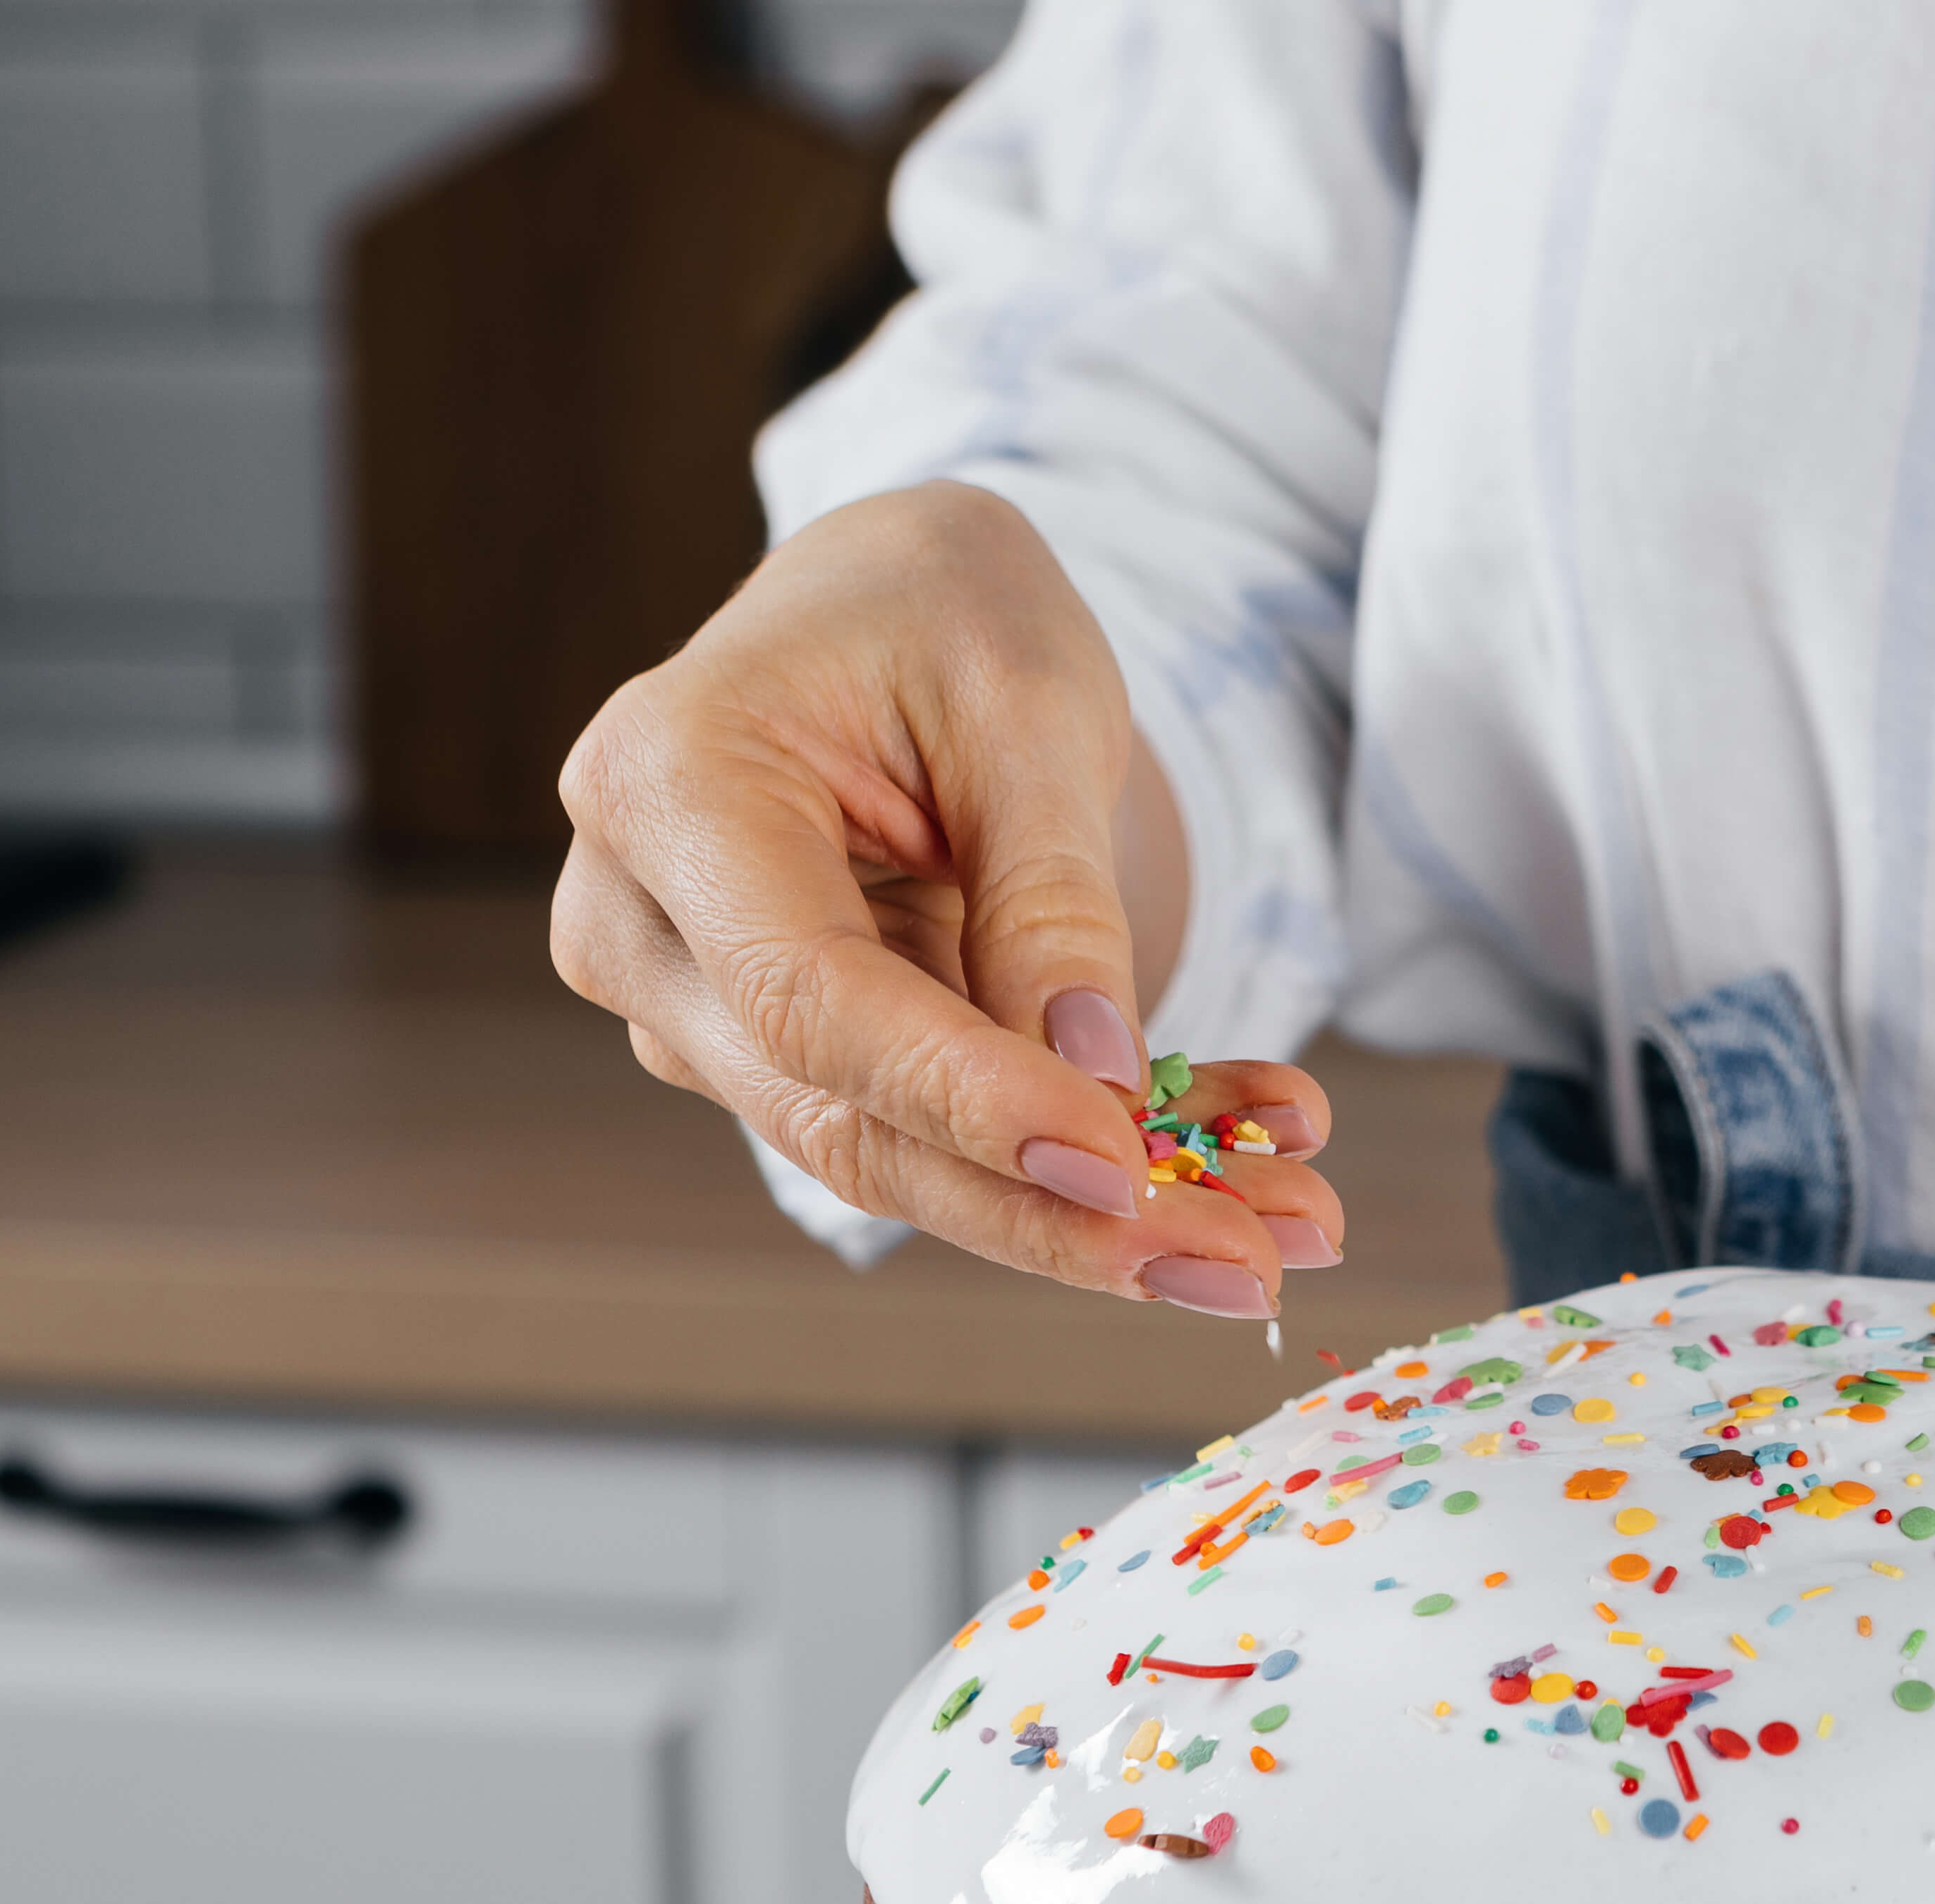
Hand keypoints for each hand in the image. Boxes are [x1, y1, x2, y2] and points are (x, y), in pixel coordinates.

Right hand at [551, 482, 1343, 1315]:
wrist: (890, 606)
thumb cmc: (944, 610)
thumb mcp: (1028, 705)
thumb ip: (1051, 896)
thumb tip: (1098, 1082)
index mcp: (667, 790)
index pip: (809, 996)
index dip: (966, 1098)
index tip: (1120, 1165)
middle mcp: (643, 922)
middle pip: (852, 1121)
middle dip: (1063, 1212)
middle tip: (1250, 1266)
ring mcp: (700, 1010)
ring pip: (909, 1160)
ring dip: (1109, 1212)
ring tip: (1291, 1226)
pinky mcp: (789, 1060)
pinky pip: (949, 1139)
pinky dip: (1105, 1157)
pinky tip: (1251, 1171)